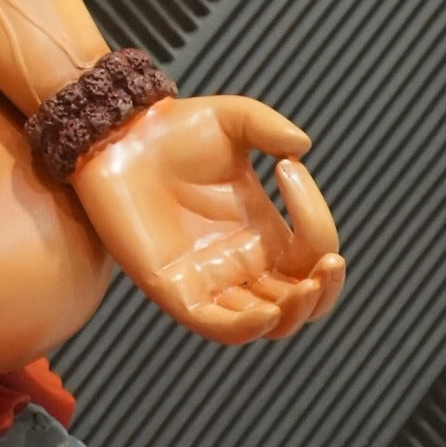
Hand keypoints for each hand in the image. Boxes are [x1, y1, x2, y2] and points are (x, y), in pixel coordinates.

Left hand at [71, 95, 345, 344]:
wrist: (116, 133)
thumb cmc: (173, 127)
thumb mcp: (231, 119)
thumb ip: (268, 127)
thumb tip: (303, 146)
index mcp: (263, 231)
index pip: (311, 251)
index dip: (317, 220)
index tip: (287, 169)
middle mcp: (240, 262)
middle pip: (301, 303)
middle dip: (325, 290)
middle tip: (329, 260)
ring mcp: (207, 278)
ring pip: (268, 324)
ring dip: (296, 313)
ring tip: (304, 283)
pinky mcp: (171, 288)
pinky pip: (217, 327)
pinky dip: (247, 328)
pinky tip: (269, 309)